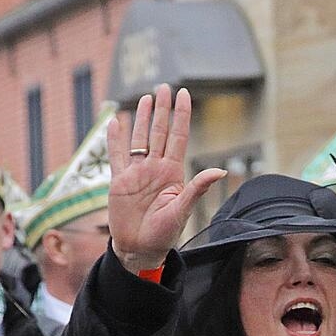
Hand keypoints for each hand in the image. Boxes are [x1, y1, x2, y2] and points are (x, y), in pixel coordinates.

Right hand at [107, 84, 227, 272]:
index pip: (178, 137)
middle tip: (164, 87)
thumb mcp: (182, 211)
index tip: (184, 94)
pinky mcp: (119, 182)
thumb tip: (220, 171)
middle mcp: (155, 168)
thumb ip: (197, 188)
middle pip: (159, 132)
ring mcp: (137, 173)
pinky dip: (115, 139)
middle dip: (162, 110)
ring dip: (142, 118)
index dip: (180, 116)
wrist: (139, 248)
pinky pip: (116, 155)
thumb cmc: (164, 234)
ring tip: (146, 98)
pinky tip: (116, 121)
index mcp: (172, 173)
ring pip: (139, 139)